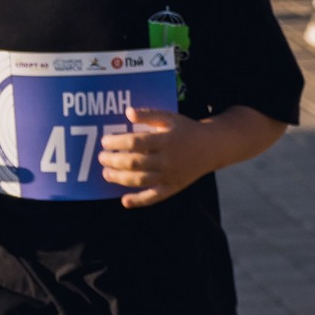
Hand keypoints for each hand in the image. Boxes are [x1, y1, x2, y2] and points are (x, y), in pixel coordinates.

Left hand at [100, 109, 214, 205]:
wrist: (213, 146)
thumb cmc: (187, 129)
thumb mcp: (170, 118)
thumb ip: (149, 115)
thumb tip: (127, 113)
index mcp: (166, 140)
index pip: (135, 142)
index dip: (116, 142)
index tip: (104, 141)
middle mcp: (167, 159)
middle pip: (134, 162)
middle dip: (113, 160)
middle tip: (101, 157)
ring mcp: (170, 175)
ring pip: (139, 180)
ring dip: (119, 178)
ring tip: (106, 173)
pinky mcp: (173, 187)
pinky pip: (154, 197)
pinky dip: (138, 201)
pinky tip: (124, 201)